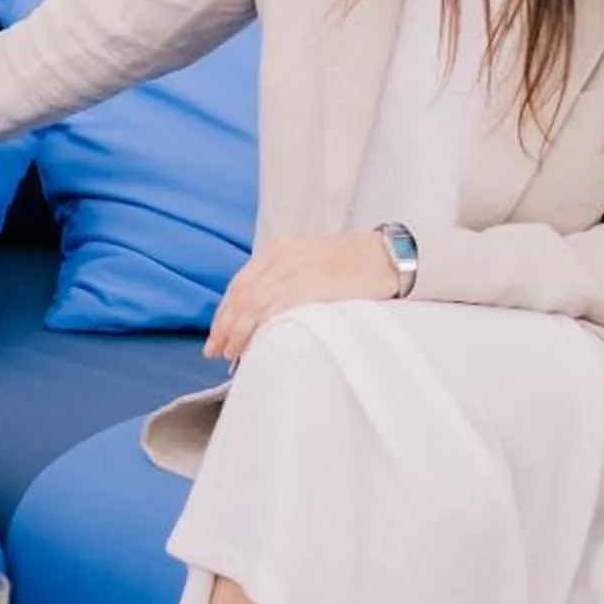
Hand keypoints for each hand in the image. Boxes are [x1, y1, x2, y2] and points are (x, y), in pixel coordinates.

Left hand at [206, 233, 401, 361]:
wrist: (388, 257)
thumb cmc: (355, 266)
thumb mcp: (312, 262)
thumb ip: (287, 278)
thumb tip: (264, 312)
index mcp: (280, 249)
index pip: (241, 283)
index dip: (225, 311)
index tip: (217, 333)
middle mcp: (281, 256)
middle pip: (241, 295)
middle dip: (224, 326)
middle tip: (214, 351)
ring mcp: (294, 270)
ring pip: (251, 305)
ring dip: (236, 333)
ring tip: (230, 355)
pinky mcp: (308, 285)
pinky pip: (272, 311)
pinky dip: (256, 331)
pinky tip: (252, 347)